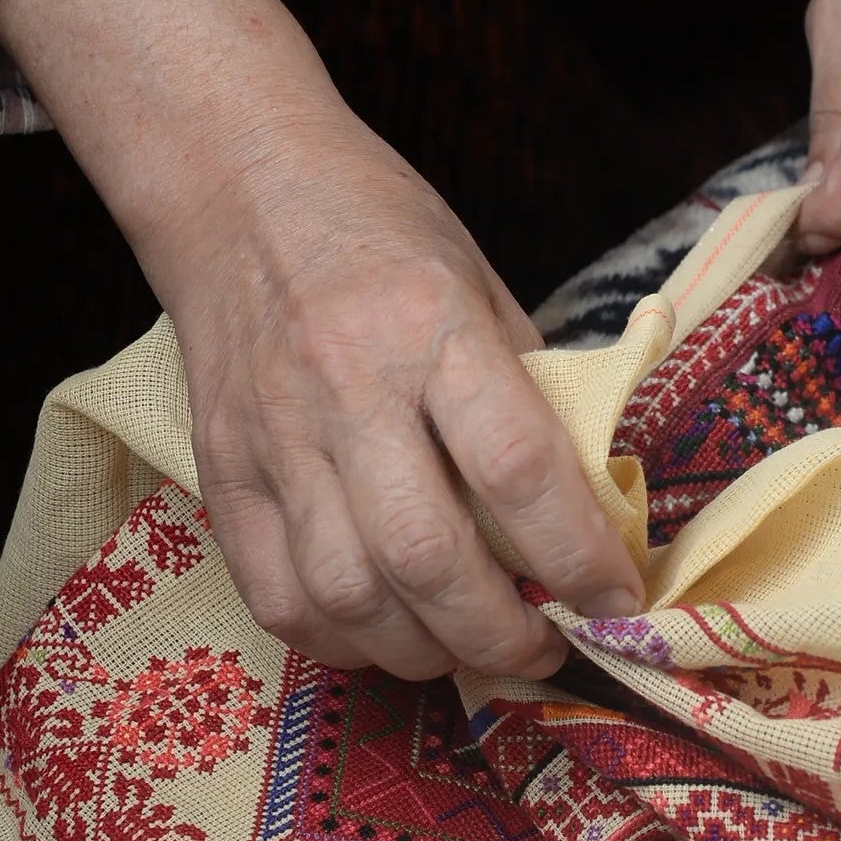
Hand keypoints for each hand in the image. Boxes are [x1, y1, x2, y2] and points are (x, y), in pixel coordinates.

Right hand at [0, 0, 641, 681]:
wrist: (234, 187)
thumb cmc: (376, 228)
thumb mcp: (480, 282)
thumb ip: (525, 391)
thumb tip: (583, 509)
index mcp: (430, 326)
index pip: (517, 469)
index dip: (579, 557)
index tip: (619, 604)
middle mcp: (347, 388)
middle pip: (426, 557)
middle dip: (500, 635)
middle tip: (543, 649)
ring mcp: (272, 438)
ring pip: (347, 595)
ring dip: (422, 653)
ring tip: (466, 648)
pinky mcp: (220, 472)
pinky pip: (276, 595)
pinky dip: (338, 641)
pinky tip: (383, 633)